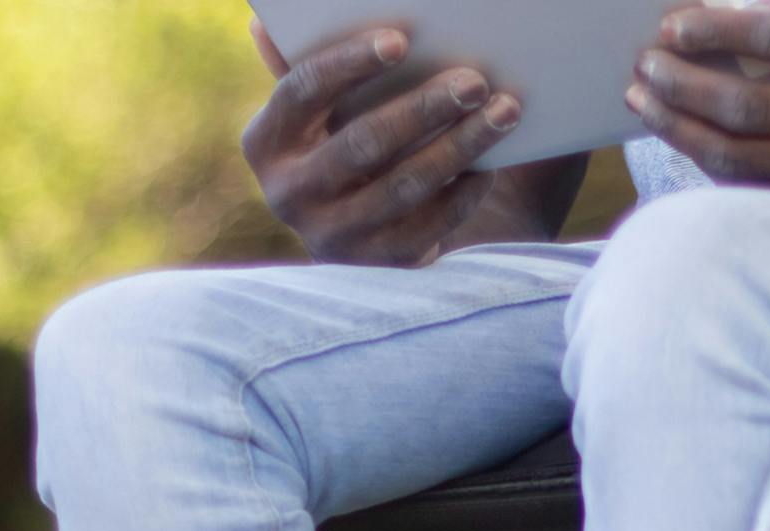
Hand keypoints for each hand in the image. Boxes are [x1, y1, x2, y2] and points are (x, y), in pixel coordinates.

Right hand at [243, 22, 523, 265]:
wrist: (352, 239)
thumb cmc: (336, 150)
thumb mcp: (312, 118)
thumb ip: (303, 74)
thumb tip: (266, 25)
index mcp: (265, 143)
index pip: (303, 90)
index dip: (349, 63)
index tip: (400, 41)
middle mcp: (291, 195)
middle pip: (366, 141)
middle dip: (425, 107)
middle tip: (475, 81)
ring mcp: (335, 236)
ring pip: (407, 184)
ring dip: (461, 145)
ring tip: (503, 113)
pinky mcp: (379, 265)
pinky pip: (432, 223)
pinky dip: (466, 190)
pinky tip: (493, 162)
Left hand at [627, 0, 769, 186]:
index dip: (719, 29)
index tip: (676, 22)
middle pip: (748, 107)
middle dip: (685, 84)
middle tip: (646, 63)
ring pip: (741, 158)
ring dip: (682, 129)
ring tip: (645, 101)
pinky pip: (751, 185)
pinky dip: (707, 161)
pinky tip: (680, 134)